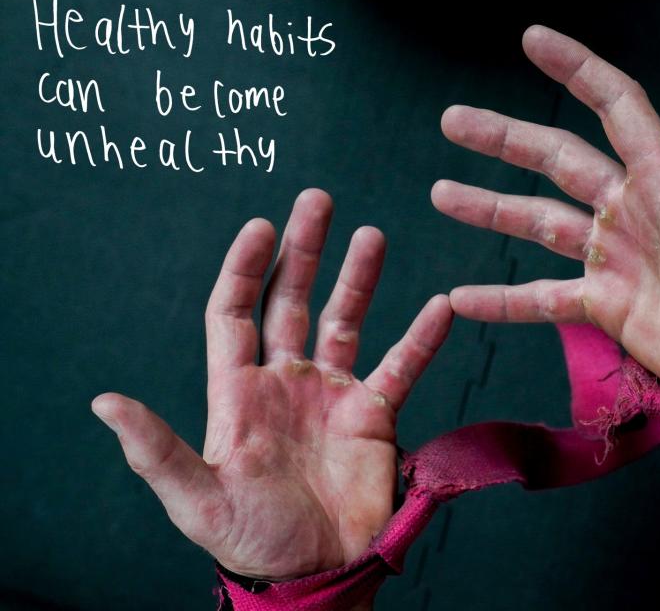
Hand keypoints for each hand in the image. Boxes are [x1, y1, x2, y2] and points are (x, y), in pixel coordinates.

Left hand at [91, 189, 452, 579]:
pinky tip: (439, 308)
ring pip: (346, 320)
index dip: (245, 268)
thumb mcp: (197, 498)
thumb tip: (104, 401)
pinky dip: (420, 338)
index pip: (236, 313)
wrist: (316, 574)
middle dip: (303, 250)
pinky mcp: (374, 415)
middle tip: (317, 201)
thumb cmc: (250, 540)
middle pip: (292, 300)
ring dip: (358, 278)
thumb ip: (156, 449)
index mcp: (239, 392)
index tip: (261, 226)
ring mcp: (332, 394)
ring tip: (371, 235)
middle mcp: (286, 381)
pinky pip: (400, 367)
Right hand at [432, 25, 659, 392]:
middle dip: (504, 138)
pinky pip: (540, 298)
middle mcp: (628, 212)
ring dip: (490, 208)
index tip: (532, 40)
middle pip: (556, 161)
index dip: (576, 70)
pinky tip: (462, 298)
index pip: (614, 108)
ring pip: (537, 224)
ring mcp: (610, 260)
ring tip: (442, 193)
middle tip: (454, 120)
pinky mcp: (601, 305)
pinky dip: (501, 300)